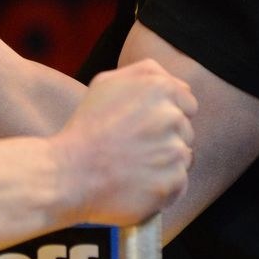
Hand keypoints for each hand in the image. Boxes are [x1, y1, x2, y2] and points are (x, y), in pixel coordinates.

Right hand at [52, 59, 195, 226]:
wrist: (70, 172)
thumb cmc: (87, 127)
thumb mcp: (106, 83)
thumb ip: (145, 73)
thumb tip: (175, 82)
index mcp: (160, 87)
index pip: (187, 103)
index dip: (165, 116)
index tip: (142, 127)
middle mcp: (172, 116)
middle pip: (186, 131)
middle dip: (166, 139)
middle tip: (133, 147)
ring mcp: (174, 150)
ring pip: (184, 157)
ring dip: (165, 162)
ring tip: (133, 165)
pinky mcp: (173, 180)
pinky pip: (179, 183)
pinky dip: (163, 186)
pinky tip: (137, 182)